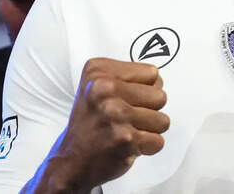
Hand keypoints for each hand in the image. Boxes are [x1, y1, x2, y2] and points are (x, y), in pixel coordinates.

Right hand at [46, 58, 168, 190]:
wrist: (71, 161)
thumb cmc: (89, 125)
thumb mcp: (96, 86)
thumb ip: (127, 77)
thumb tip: (158, 79)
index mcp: (98, 72)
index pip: (152, 73)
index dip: (145, 89)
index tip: (126, 99)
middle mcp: (104, 90)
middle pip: (160, 96)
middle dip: (149, 111)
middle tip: (126, 119)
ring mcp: (115, 114)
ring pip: (162, 120)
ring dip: (149, 130)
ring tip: (127, 131)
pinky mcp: (125, 138)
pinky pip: (158, 141)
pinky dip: (147, 147)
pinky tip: (127, 145)